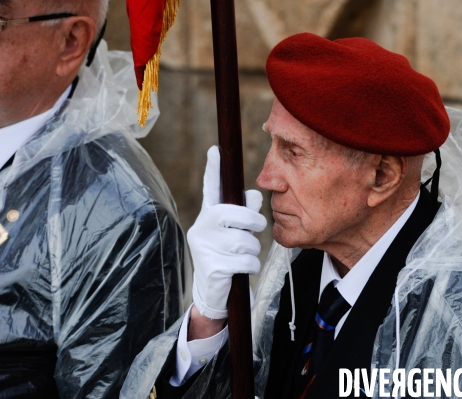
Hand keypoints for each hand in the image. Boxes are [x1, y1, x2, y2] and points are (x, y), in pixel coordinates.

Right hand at [188, 146, 266, 319]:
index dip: (213, 170)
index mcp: (209, 215)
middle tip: (256, 230)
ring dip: (252, 250)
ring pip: (244, 241)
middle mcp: (202, 227)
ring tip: (243, 257)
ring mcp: (204, 247)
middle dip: (254, 222)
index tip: (215, 150)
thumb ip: (245, 214)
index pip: (211, 189)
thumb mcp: (235, 233)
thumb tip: (255, 195)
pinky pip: (245, 261)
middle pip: (236, 214)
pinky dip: (250, 266)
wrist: (213, 294)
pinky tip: (240, 270)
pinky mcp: (212, 267)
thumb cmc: (227, 257)